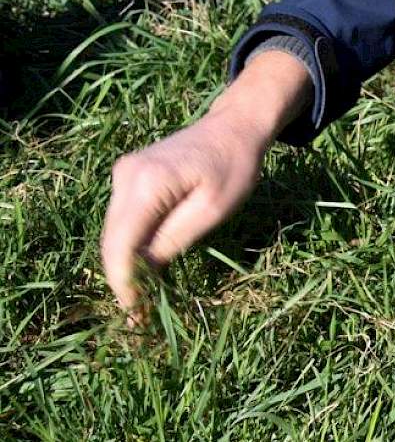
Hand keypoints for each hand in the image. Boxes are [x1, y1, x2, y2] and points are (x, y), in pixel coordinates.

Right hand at [101, 50, 310, 319]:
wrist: (234, 127)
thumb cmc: (234, 167)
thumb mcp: (213, 210)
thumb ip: (174, 240)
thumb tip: (143, 272)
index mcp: (146, 183)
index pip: (121, 244)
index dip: (124, 282)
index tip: (136, 312)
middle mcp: (125, 176)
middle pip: (112, 240)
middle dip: (123, 279)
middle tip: (140, 315)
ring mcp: (124, 174)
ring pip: (115, 231)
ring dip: (125, 264)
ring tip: (143, 298)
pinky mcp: (130, 176)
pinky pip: (124, 219)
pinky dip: (131, 244)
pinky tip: (146, 266)